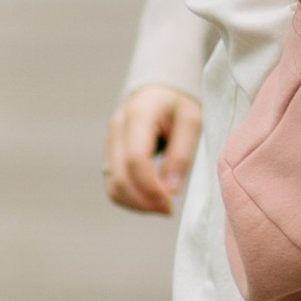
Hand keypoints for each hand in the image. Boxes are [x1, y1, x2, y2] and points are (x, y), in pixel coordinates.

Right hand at [104, 84, 202, 215]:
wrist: (160, 90)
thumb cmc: (179, 104)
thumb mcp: (191, 120)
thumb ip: (182, 153)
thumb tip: (170, 189)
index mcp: (139, 114)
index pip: (136, 160)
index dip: (151, 188)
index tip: (170, 204)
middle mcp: (117, 127)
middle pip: (120, 177)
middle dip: (143, 201)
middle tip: (168, 210)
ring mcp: (109, 140)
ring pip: (112, 185)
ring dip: (136, 204)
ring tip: (161, 207)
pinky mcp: (109, 153)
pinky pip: (113, 184)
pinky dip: (130, 198)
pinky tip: (150, 200)